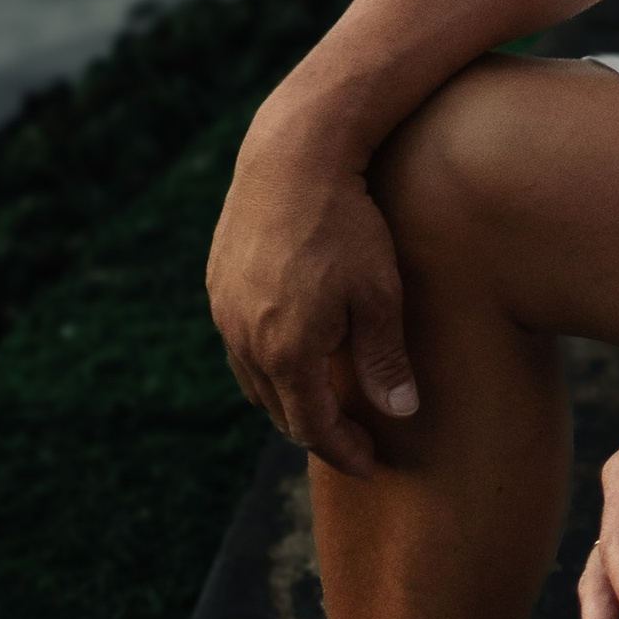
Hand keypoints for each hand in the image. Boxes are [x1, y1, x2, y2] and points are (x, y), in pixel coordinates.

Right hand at [206, 122, 420, 477]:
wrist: (294, 155)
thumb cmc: (349, 223)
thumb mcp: (381, 293)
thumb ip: (386, 360)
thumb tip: (401, 413)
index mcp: (286, 352)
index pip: (312, 427)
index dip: (344, 450)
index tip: (371, 463)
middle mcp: (244, 341)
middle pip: (279, 409)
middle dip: (316, 430)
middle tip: (353, 436)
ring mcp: (224, 311)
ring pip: (254, 378)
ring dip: (288, 396)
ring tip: (324, 398)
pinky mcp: (217, 282)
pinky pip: (239, 341)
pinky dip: (268, 359)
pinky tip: (296, 347)